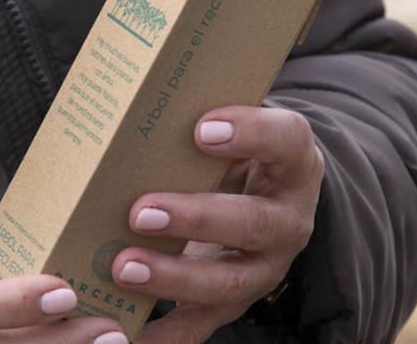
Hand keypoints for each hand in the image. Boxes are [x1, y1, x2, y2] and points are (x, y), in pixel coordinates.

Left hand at [113, 106, 323, 342]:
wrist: (264, 195)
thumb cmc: (234, 151)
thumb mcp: (233, 126)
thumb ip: (199, 115)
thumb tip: (129, 96)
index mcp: (293, 163)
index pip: (288, 141)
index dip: (251, 134)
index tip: (202, 128)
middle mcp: (289, 220)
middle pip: (254, 223)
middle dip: (196, 219)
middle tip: (141, 211)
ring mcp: (266, 267)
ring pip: (230, 281)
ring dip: (175, 277)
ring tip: (123, 267)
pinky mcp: (235, 302)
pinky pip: (201, 325)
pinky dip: (165, 335)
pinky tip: (124, 330)